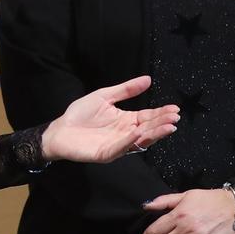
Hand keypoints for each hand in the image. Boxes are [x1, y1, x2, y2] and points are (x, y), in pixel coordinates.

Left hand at [41, 75, 178, 163]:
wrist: (59, 129)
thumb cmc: (80, 114)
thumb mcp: (104, 96)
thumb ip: (126, 90)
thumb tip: (148, 79)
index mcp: (126, 120)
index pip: (148, 117)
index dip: (161, 113)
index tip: (175, 109)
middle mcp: (125, 134)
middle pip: (148, 129)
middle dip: (162, 124)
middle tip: (175, 118)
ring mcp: (117, 145)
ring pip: (139, 141)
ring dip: (154, 134)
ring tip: (167, 127)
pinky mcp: (106, 154)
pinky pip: (121, 148)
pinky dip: (130, 140)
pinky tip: (139, 132)